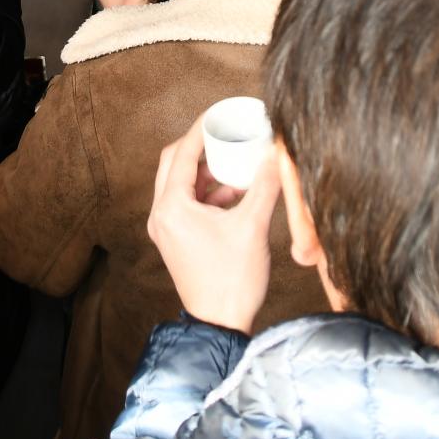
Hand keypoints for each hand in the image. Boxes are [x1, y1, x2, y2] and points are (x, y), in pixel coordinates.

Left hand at [145, 114, 281, 333]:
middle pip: (175, 164)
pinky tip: (236, 193)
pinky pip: (186, 203)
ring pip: (180, 184)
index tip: (220, 114)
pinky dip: (207, 192)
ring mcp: (166, 229)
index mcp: (172, 207)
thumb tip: (277, 153)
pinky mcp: (176, 240)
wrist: (220, 324)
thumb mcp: (253, 226)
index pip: (183, 153)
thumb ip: (265, 185)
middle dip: (202, 147)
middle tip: (227, 135)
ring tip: (237, 164)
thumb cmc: (232, 280)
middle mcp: (161, 215)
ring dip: (206, 171)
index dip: (202, 129)